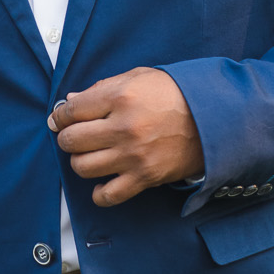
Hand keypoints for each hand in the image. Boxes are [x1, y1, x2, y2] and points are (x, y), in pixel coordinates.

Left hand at [47, 66, 203, 206]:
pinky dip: (99, 193)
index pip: (71, 111)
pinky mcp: (144, 178)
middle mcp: (123, 127)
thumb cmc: (175, 94)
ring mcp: (133, 155)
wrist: (214, 118)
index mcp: (120, 97)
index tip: (60, 120)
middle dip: (68, 138)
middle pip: (71, 140)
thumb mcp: (139, 78)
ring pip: (83, 167)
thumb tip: (70, 101)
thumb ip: (103, 88)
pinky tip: (102, 182)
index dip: (60, 116)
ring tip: (91, 155)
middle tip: (76, 136)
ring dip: (81, 162)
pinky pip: (107, 195)